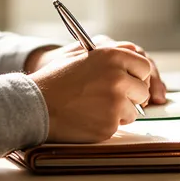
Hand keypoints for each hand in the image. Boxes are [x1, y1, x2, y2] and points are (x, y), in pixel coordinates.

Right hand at [29, 47, 152, 142]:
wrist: (35, 105)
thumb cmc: (55, 80)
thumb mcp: (80, 55)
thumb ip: (109, 54)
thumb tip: (132, 56)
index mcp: (112, 57)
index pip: (144, 67)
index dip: (136, 76)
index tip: (129, 81)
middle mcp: (118, 78)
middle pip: (142, 91)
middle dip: (131, 96)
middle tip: (111, 98)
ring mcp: (115, 103)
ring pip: (133, 111)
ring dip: (119, 112)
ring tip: (94, 108)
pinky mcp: (110, 124)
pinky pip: (118, 126)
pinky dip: (106, 124)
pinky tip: (88, 118)